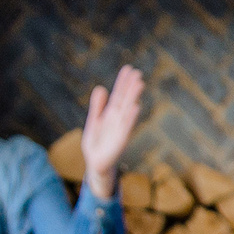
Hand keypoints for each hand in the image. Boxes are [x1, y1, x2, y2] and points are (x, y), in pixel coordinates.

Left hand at [82, 65, 146, 193]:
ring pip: (127, 110)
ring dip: (133, 97)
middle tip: (137, 72)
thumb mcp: (94, 121)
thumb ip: (97, 106)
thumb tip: (100, 87)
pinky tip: (135, 107)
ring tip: (139, 84)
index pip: (118, 95)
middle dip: (130, 87)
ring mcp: (120, 129)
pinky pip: (126, 127)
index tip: (129, 69)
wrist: (96, 165)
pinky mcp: (120, 141)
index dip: (123, 82)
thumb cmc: (96, 144)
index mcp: (110, 114)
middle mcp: (117, 120)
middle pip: (124, 100)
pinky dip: (131, 117)